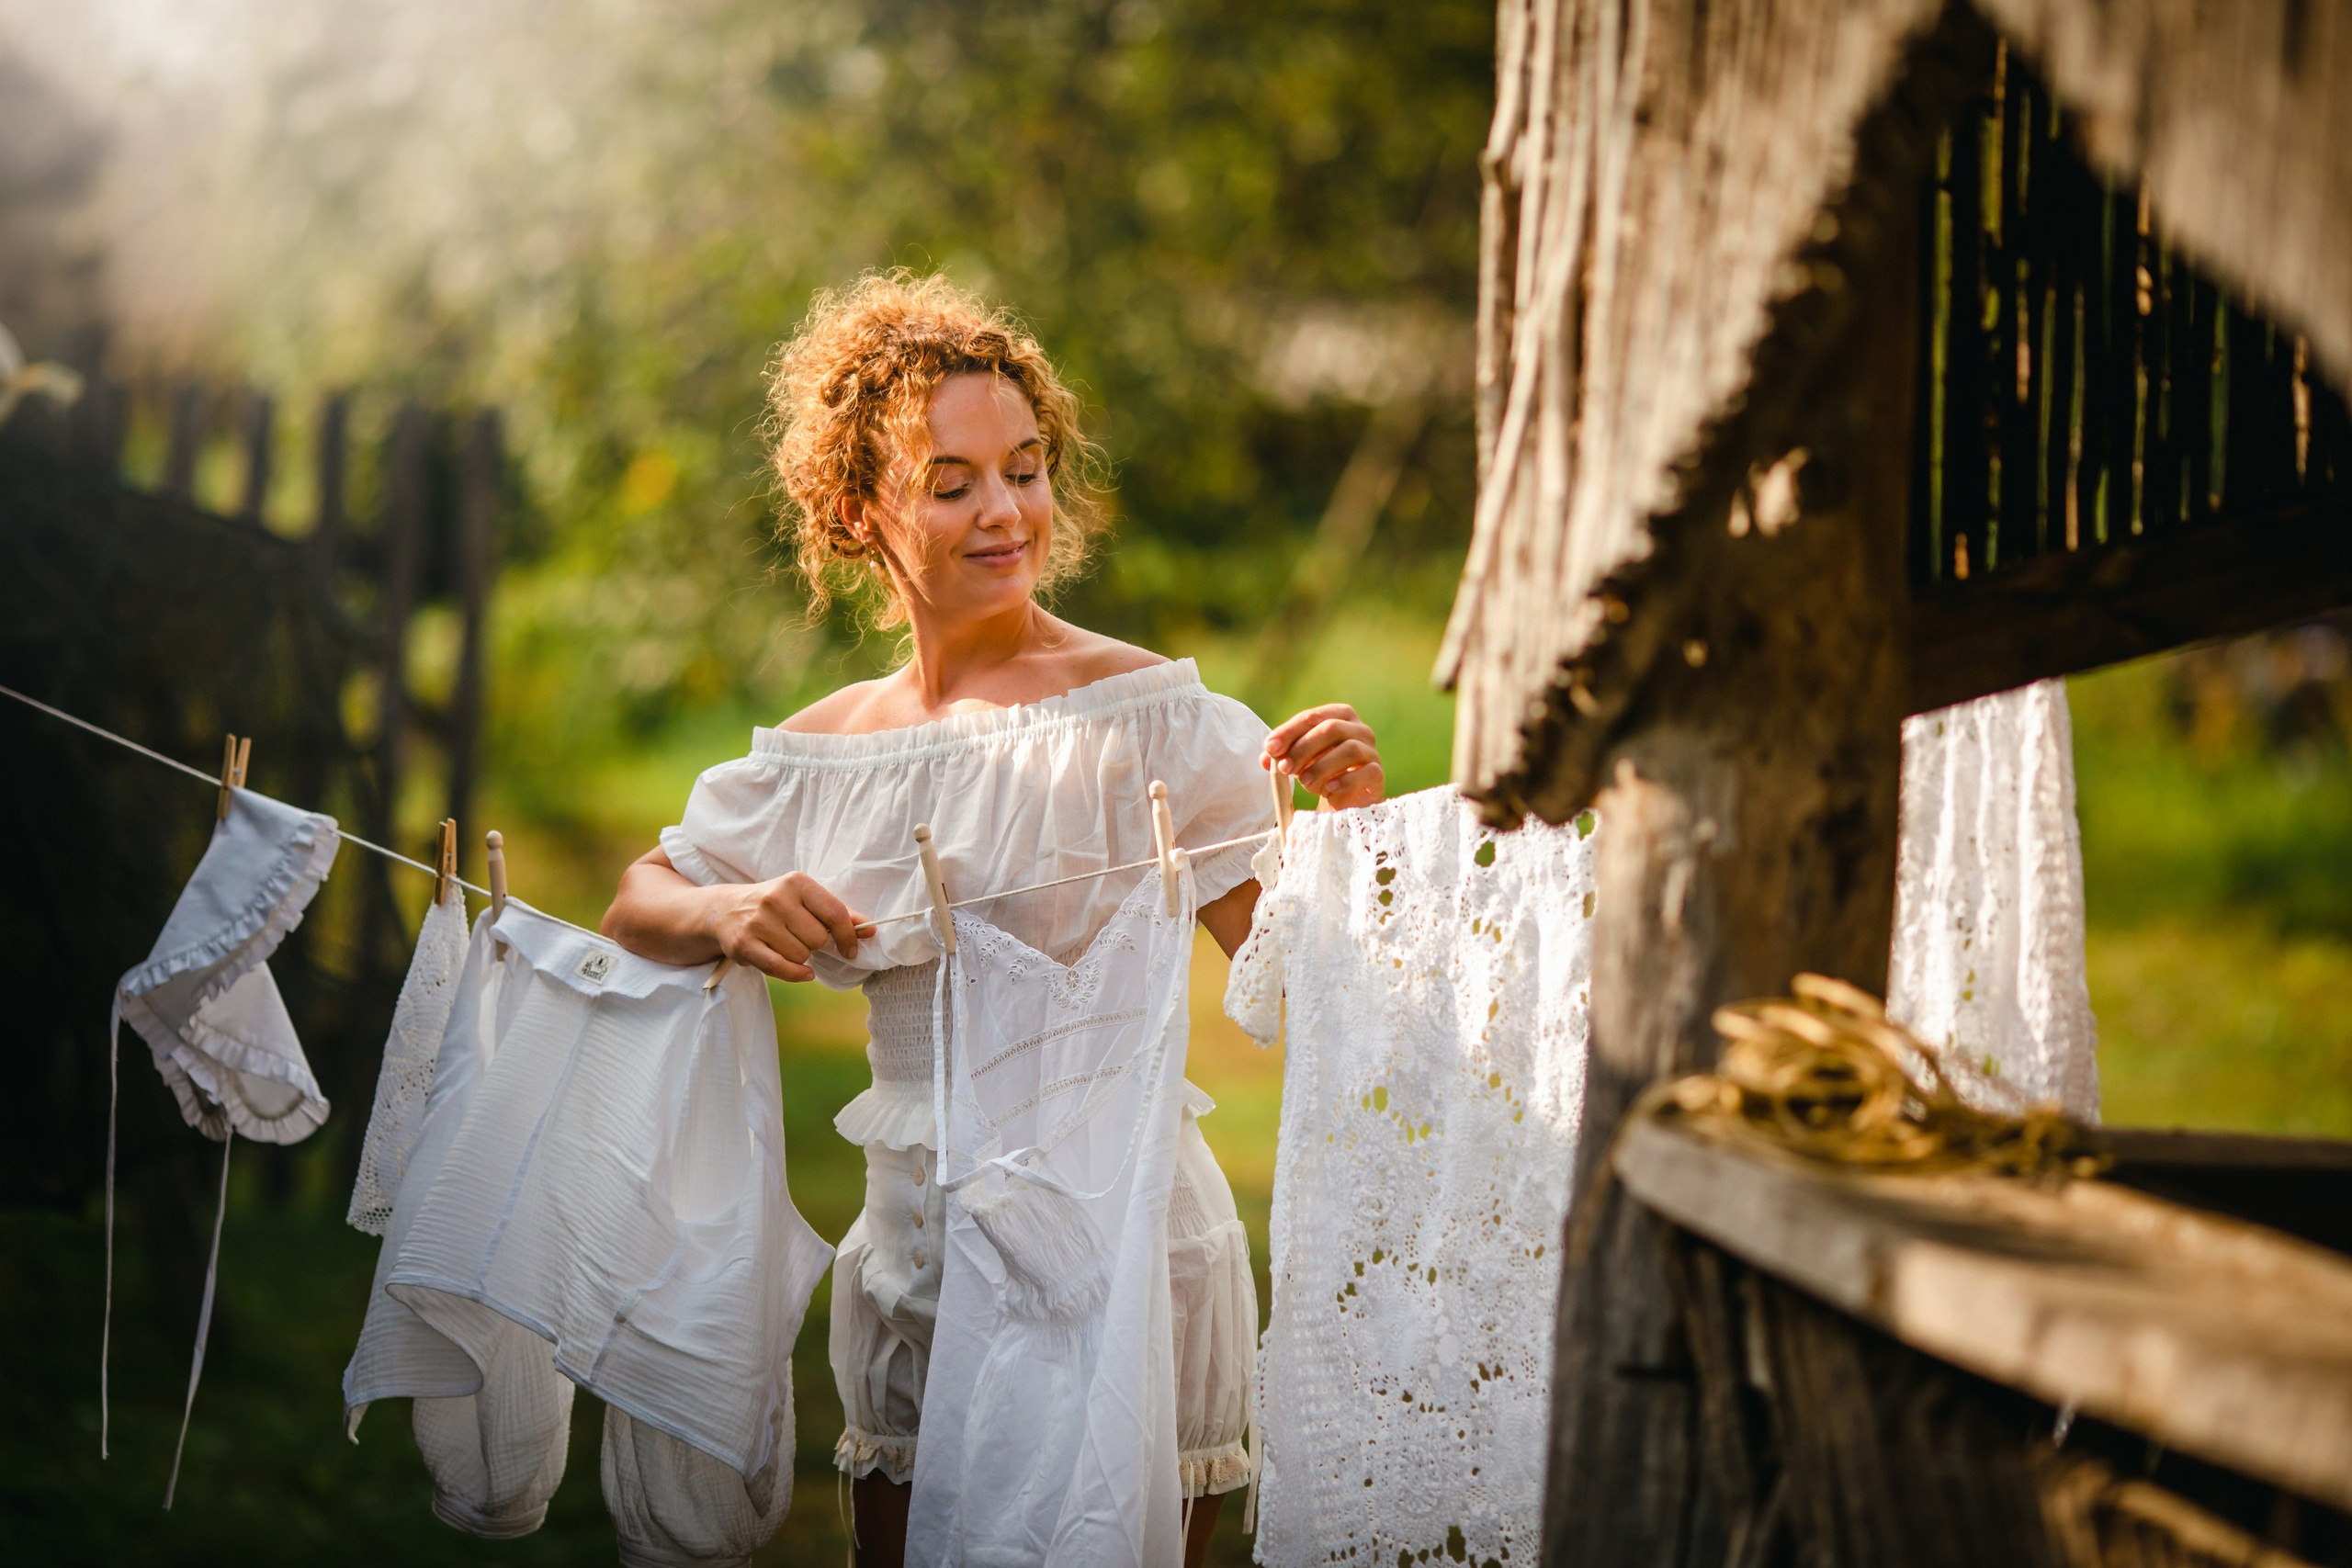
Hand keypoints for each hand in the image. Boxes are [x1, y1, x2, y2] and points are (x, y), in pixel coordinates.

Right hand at [704, 871, 871, 982]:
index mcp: (796, 882)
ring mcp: (758, 922)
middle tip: (801, 937)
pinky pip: (781, 968)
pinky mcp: (744, 944)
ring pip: (801, 956)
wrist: (723, 910)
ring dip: (800, 957)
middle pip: (818, 939)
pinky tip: (804, 972)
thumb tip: (871, 930)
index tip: (851, 949)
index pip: (835, 912)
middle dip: (816, 945)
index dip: (849, 935)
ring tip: (785, 944)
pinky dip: (797, 974)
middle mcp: (776, 899)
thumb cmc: (774, 906)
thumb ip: (836, 914)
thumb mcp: (803, 899)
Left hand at [1265, 702, 1383, 810]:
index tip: (1270, 748)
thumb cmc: (1320, 773)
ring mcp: (1371, 751)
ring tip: (1305, 782)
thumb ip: (1282, 755)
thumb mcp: (1298, 762)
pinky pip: (1366, 772)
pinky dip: (1345, 780)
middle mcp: (1359, 729)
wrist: (1346, 799)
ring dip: (1321, 766)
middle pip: (1331, 729)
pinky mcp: (1378, 774)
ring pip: (1349, 749)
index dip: (1289, 732)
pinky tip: (1330, 789)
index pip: (1311, 717)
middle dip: (1303, 748)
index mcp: (1339, 716)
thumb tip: (1267, 756)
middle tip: (1285, 768)